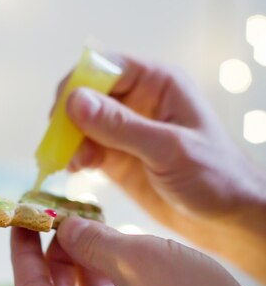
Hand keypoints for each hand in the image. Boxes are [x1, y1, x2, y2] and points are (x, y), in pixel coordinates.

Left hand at [11, 218, 265, 285]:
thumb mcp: (136, 259)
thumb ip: (89, 240)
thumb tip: (65, 229)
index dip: (22, 250)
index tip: (21, 219)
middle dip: (54, 255)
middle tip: (59, 217)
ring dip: (81, 267)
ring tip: (89, 228)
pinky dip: (103, 285)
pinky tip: (113, 255)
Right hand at [56, 57, 265, 281]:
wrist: (227, 218)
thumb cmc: (215, 176)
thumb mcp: (168, 149)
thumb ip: (121, 126)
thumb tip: (74, 102)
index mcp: (157, 83)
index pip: (105, 67)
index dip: (79, 84)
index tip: (62, 113)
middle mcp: (138, 102)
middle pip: (87, 94)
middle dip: (68, 116)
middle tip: (58, 143)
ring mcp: (126, 132)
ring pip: (81, 124)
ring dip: (67, 140)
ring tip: (70, 162)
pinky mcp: (118, 159)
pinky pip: (85, 150)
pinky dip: (74, 157)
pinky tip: (74, 170)